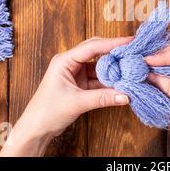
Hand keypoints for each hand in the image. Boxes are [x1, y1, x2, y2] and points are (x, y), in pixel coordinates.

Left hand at [0, 37, 131, 156]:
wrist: (36, 128)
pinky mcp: (80, 83)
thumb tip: (125, 95)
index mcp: (65, 60)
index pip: (92, 47)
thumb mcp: (77, 103)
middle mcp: (70, 62)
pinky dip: (109, 80)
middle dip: (114, 51)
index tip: (129, 41)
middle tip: (133, 50)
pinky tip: (121, 82)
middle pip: (97, 51)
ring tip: (130, 67)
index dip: (112, 43)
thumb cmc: (47, 112)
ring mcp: (76, 72)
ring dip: (113, 68)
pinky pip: (98, 77)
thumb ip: (102, 98)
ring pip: (99, 65)